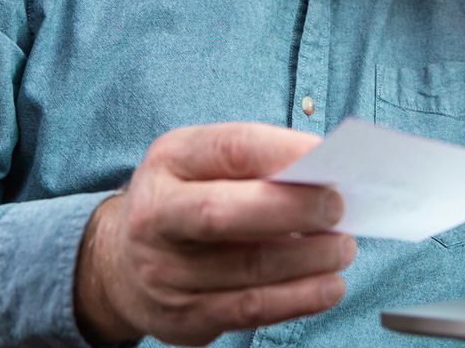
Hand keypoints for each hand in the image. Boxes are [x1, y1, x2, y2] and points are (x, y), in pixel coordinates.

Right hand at [74, 123, 353, 345]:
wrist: (121, 262)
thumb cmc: (186, 200)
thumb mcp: (205, 164)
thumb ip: (257, 163)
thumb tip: (327, 174)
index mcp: (169, 161)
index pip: (230, 148)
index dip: (284, 151)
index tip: (327, 157)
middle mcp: (156, 215)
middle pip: (224, 213)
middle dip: (292, 209)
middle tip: (337, 207)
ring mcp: (165, 270)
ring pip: (247, 267)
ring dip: (309, 258)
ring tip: (343, 247)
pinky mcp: (184, 315)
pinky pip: (250, 309)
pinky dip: (299, 298)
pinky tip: (329, 286)